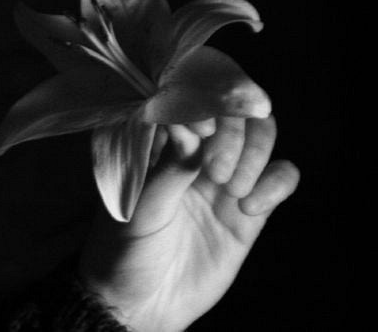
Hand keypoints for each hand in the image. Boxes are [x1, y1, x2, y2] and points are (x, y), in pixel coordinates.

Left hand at [77, 115, 299, 331]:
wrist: (140, 304)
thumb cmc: (122, 249)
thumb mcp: (139, 207)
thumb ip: (168, 167)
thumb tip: (191, 124)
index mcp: (159, 141)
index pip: (190, 99)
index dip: (204, 103)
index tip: (201, 130)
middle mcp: (194, 151)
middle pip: (233, 112)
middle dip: (233, 133)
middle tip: (216, 171)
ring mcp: (224, 177)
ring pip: (261, 136)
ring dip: (255, 154)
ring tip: (231, 190)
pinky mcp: (249, 209)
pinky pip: (281, 177)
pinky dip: (275, 183)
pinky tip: (248, 208)